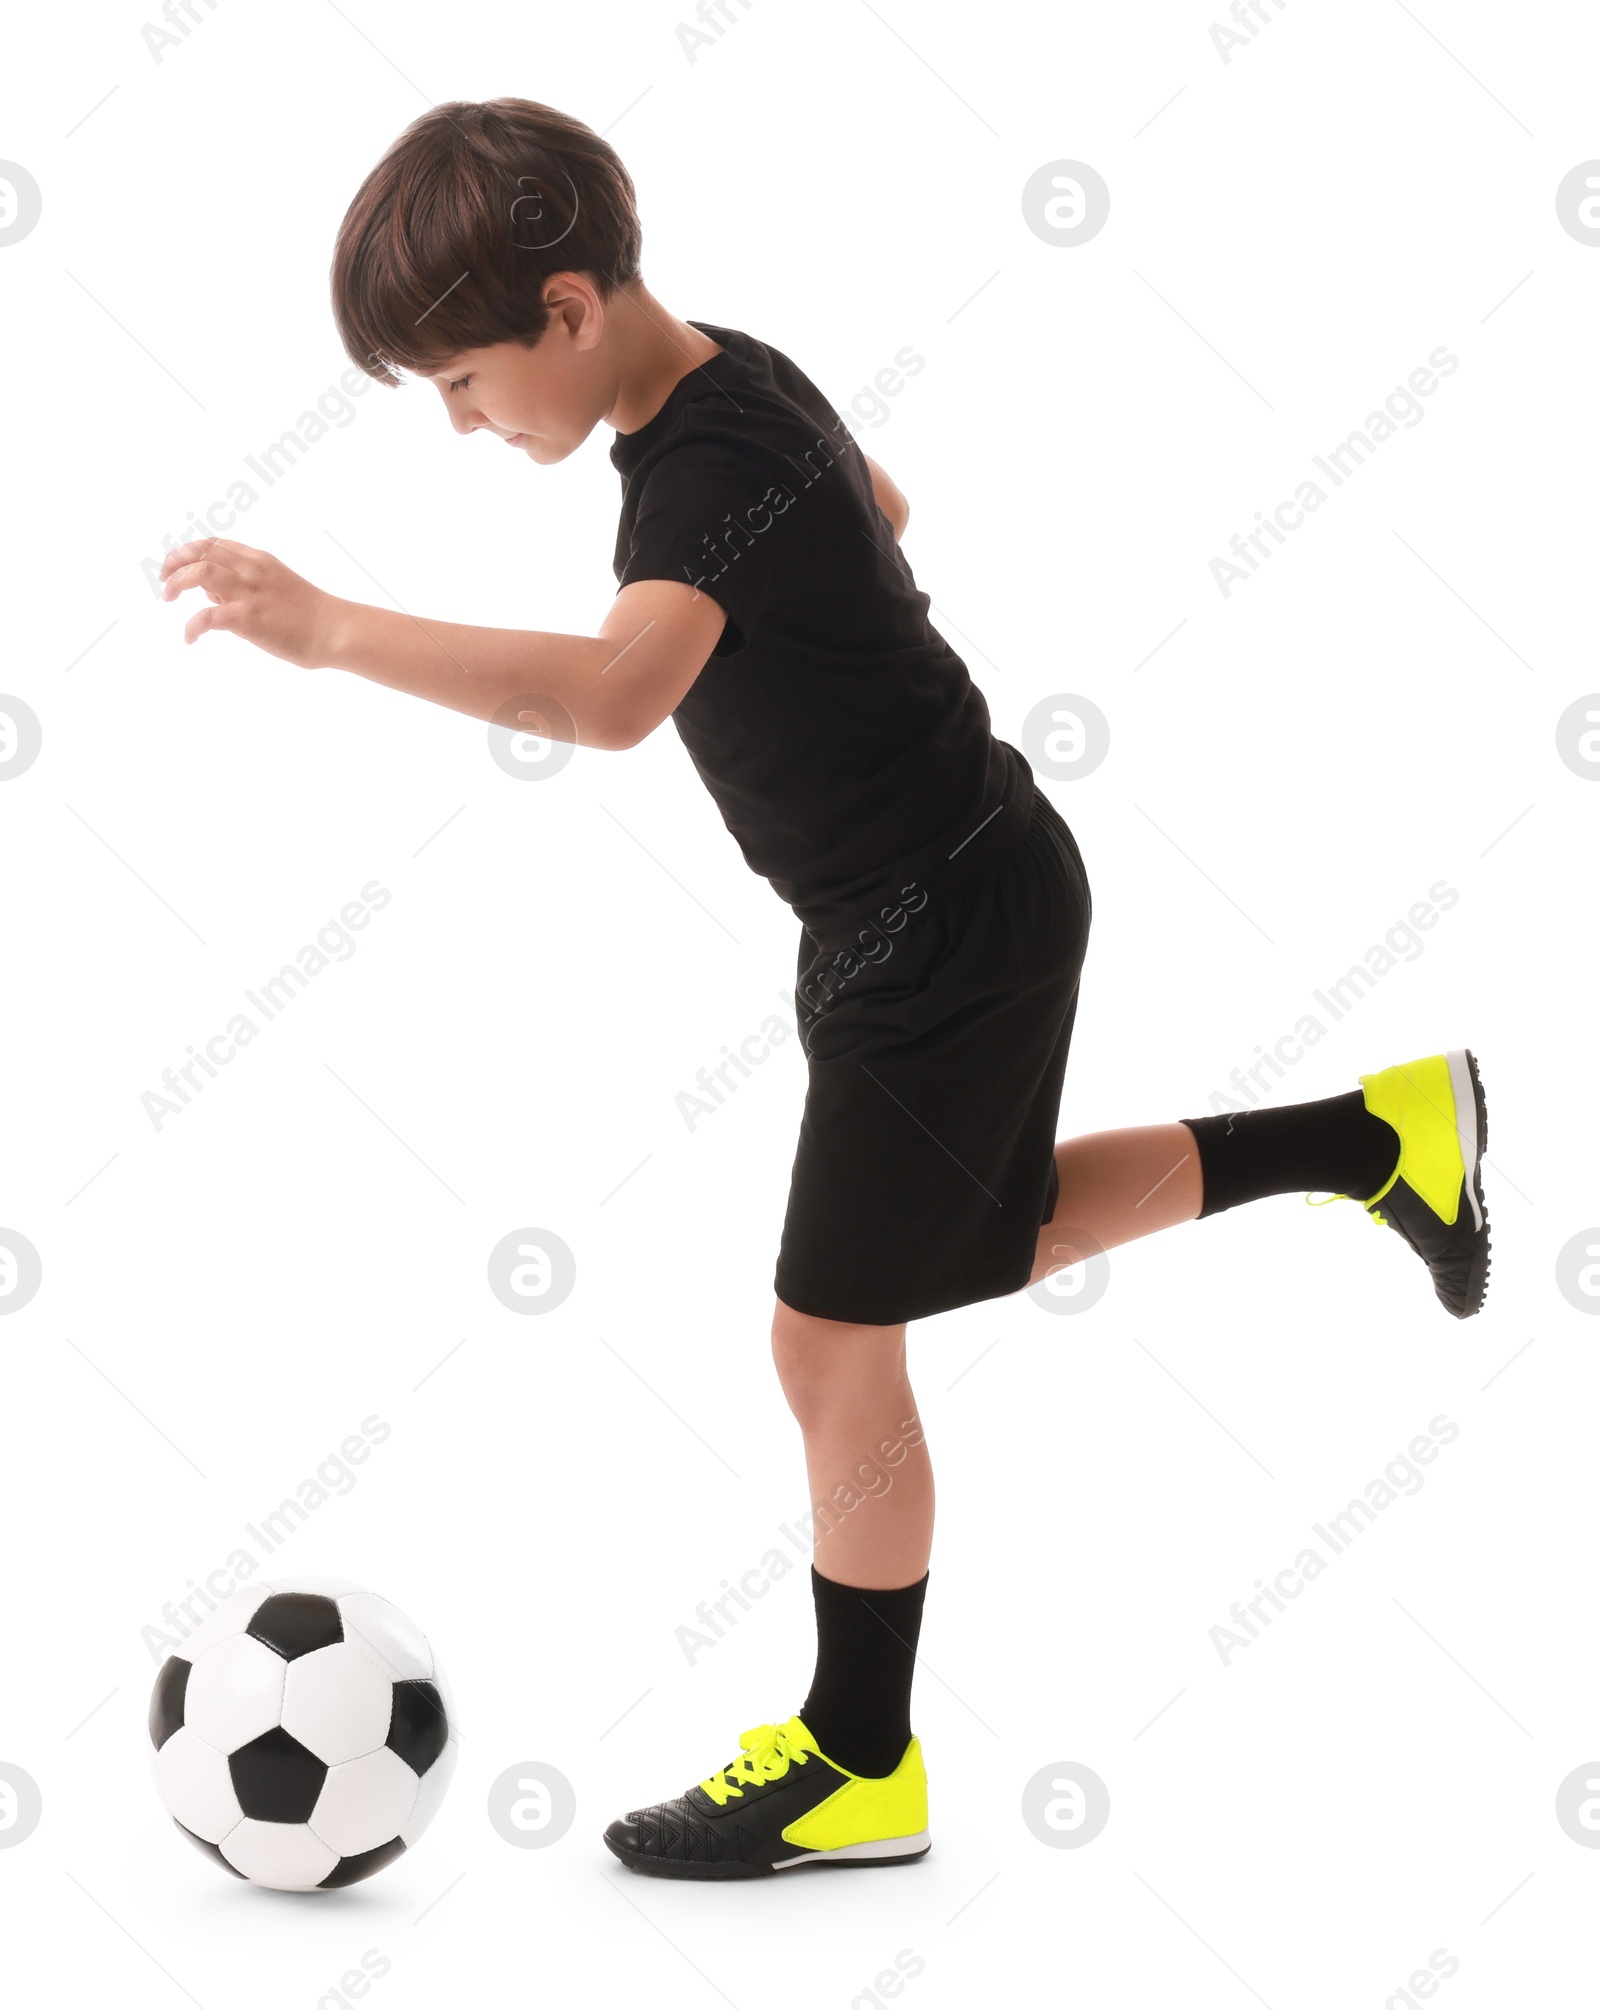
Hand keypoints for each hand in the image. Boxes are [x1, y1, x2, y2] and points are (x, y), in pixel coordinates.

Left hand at [158, 537, 341, 668]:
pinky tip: (189, 638)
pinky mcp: (249, 618)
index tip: (176, 569)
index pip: (212, 544)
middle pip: (200, 551)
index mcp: (258, 560)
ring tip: (168, 598)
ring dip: (176, 582)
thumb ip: (244, 585)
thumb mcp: (276, 587)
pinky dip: (191, 626)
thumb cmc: (310, 616)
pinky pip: (207, 617)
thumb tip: (212, 594)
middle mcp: (251, 570)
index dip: (187, 552)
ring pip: (200, 572)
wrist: (335, 630)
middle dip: (174, 562)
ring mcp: (250, 593)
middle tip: (163, 582)